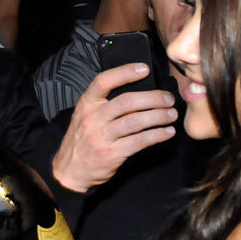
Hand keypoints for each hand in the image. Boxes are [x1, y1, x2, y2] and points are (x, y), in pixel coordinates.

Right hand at [51, 63, 177, 192]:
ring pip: (135, 121)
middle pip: (126, 102)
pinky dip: (157, 135)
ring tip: (171, 115)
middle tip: (168, 99)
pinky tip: (167, 132)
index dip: (124, 73)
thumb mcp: (85, 117)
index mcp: (86, 105)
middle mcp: (92, 118)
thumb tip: (139, 93)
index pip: (103, 82)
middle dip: (152, 98)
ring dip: (158, 116)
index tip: (144, 68)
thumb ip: (104, 105)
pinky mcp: (111, 154)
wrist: (69, 170)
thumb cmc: (82, 140)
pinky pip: (139, 141)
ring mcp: (101, 137)